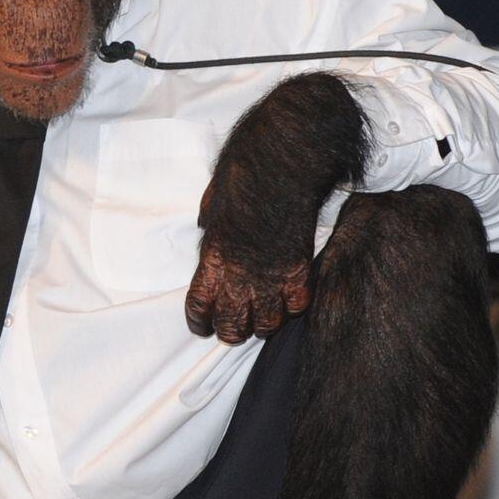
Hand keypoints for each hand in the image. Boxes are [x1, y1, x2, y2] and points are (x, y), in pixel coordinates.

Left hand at [185, 173, 315, 343]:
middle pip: (232, 324)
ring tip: (261, 321)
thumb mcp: (211, 206)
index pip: (199, 306)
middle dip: (230, 331)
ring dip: (263, 325)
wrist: (280, 168)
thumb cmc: (241, 178)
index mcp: (212, 259)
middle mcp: (240, 274)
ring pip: (267, 324)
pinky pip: (297, 306)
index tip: (201, 325)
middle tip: (231, 330)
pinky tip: (288, 302)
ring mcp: (272, 275)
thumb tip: (208, 232)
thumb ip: (210, 229)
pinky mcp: (300, 270)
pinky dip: (292, 308)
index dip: (198, 321)